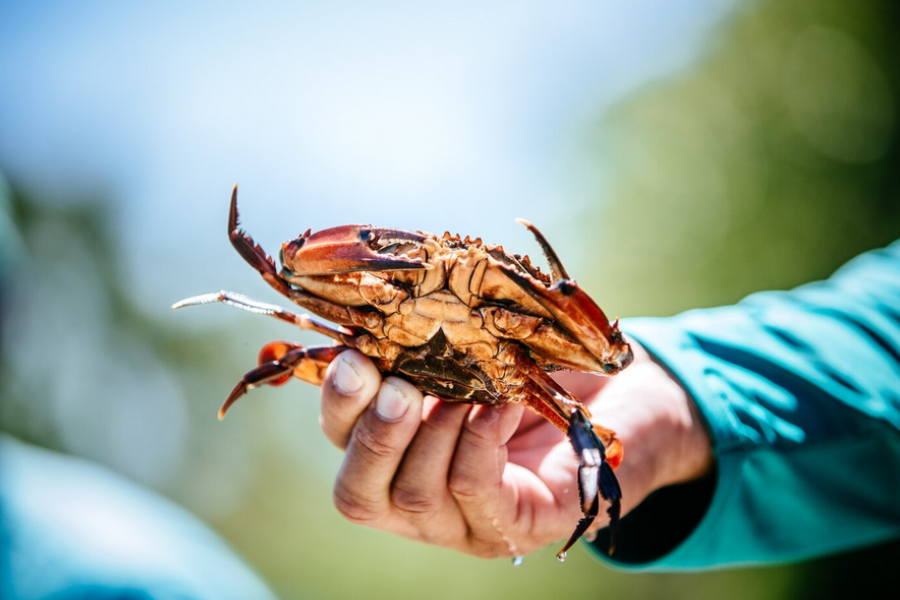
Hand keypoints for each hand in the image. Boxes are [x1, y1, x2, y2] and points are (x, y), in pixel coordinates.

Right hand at [318, 340, 712, 558]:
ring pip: (416, 496)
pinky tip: (498, 405)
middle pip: (359, 494)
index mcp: (393, 453)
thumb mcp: (469, 349)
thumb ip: (425, 337)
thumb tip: (381, 302)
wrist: (619, 400)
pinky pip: (477, 492)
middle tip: (397, 387)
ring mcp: (463, 524)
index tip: (354, 357)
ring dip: (432, 435)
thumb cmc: (531, 367)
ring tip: (459, 392)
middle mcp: (416, 501)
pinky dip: (480, 442)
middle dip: (373, 436)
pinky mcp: (516, 527)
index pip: (341, 445)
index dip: (337, 406)